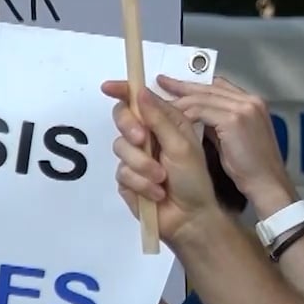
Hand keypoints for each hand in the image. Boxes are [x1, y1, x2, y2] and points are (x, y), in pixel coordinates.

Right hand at [103, 81, 231, 247]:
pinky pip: (122, 173)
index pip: (141, 101)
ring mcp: (136, 158)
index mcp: (166, 124)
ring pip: (121, 148)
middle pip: (123, 120)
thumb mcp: (181, 144)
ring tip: (162, 178)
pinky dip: (141, 182)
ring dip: (143, 165)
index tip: (109, 86)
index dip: (124, 91)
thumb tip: (141, 92)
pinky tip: (156, 192)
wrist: (189, 217)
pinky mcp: (127, 179)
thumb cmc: (194, 179)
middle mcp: (149, 138)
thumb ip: (160, 119)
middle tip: (143, 139)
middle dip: (131, 128)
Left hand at [157, 75, 297, 215]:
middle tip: (161, 82)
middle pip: (209, 87)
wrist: (268, 183)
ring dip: (179, 100)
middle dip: (183, 86)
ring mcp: (244, 108)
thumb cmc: (253, 168)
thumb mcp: (237, 139)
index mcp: (253, 103)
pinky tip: (169, 118)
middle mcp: (250, 100)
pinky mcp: (234, 119)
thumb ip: (221, 124)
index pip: (219, 86)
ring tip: (159, 104)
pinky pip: (200, 111)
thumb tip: (200, 119)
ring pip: (202, 97)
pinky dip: (183, 113)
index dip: (196, 84)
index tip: (176, 85)